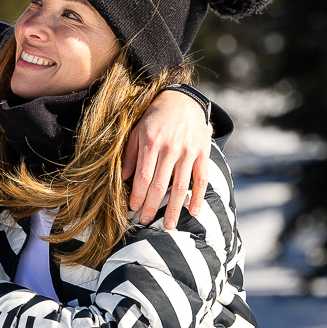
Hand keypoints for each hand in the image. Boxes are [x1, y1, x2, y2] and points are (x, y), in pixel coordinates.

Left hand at [122, 90, 211, 228]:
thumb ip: (130, 154)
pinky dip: (198, 196)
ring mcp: (188, 151)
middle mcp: (170, 148)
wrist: (182, 100)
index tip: (133, 209)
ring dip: (174, 209)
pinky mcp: (203, 152)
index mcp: (151, 142)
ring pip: (180, 186)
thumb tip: (124, 178)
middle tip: (146, 223)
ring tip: (169, 226)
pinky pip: (201, 178)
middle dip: (152, 207)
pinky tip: (194, 211)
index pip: (143, 176)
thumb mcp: (136, 131)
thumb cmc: (154, 118)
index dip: (138, 196)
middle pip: (160, 185)